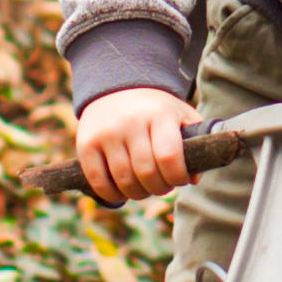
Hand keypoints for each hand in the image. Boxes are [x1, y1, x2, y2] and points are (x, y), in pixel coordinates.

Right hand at [75, 91, 193, 201]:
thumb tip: (194, 178)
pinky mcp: (86, 143)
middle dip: (159, 188)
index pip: (168, 157)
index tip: (180, 179)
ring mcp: (106, 132)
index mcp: (159, 114)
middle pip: (146, 173)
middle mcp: (130, 121)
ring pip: (124, 180)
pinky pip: (98, 181)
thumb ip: (194, 143)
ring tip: (144, 188)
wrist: (116, 87)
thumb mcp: (180, 115)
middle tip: (161, 186)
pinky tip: (122, 191)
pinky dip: (112, 194)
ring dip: (138, 193)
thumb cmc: (155, 109)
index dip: (177, 177)